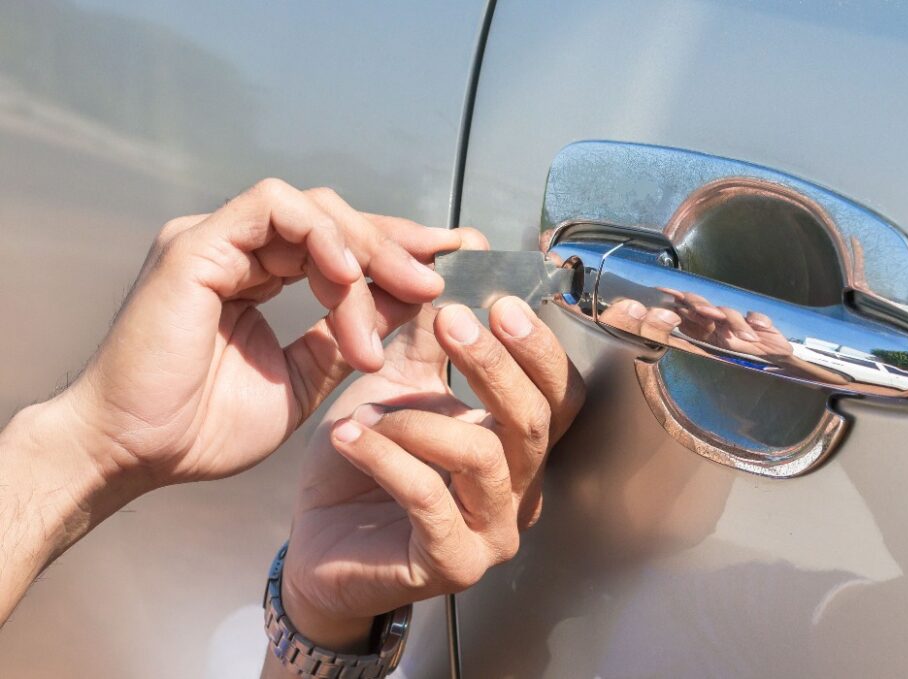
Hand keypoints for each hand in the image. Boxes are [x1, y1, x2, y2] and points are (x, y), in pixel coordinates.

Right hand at [61, 179, 462, 492]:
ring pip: (313, 209)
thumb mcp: (301, 379)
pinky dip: (322, 237)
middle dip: (394, 246)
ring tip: (404, 295)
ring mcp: (214, 240)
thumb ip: (344, 337)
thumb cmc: (202, 428)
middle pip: (334, 217)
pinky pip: (273, 209)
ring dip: (367, 251)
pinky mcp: (196, 243)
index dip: (395, 251)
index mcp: (256, 276)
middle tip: (438, 280)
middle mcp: (236, 250)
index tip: (448, 266)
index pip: (337, 243)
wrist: (135, 454)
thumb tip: (406, 303)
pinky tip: (349, 279)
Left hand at [275, 265, 584, 649]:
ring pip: (484, 457)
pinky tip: (352, 437)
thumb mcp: (395, 385)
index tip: (497, 298)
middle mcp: (518, 490)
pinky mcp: (451, 564)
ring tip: (368, 407)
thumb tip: (458, 259)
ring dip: (419, 419)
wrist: (316, 542)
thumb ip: (427, 334)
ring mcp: (491, 533)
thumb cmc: (362, 467)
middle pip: (536, 420)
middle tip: (452, 321)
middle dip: (495, 364)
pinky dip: (387, 458)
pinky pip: (429, 500)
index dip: (536, 346)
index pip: (560, 394)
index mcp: (516, 445)